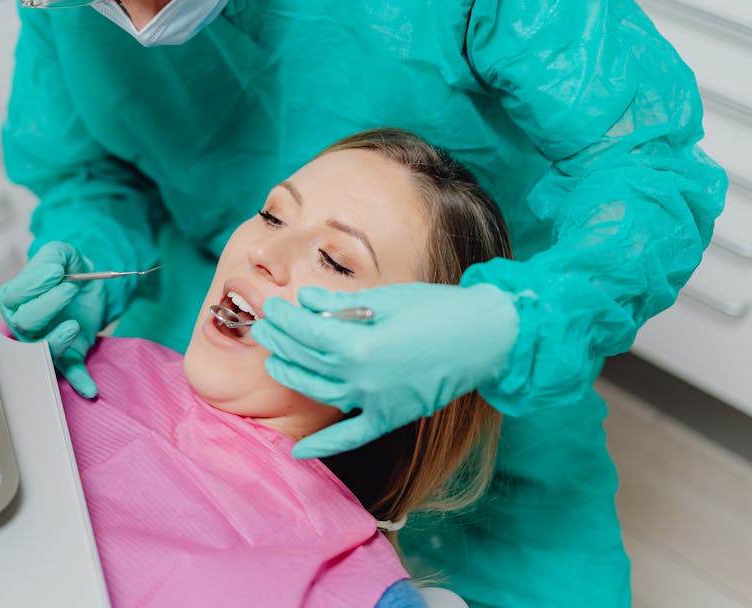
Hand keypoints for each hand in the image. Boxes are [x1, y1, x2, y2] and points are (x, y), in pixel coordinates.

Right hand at [0, 241, 109, 397]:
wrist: (90, 283)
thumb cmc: (67, 269)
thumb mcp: (59, 252)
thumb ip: (51, 257)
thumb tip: (51, 272)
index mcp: (15, 297)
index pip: (14, 298)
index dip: (35, 286)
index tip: (57, 272)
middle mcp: (24, 324)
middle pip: (25, 324)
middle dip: (48, 306)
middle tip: (71, 289)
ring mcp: (44, 341)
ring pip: (41, 349)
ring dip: (56, 342)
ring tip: (74, 326)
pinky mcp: (68, 354)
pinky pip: (68, 371)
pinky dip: (78, 381)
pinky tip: (89, 389)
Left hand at [253, 282, 518, 457]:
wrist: (487, 338)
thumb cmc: (439, 310)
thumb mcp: (387, 299)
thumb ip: (340, 306)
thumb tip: (305, 302)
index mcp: (360, 346)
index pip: (306, 332)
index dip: (284, 319)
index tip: (271, 307)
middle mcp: (362, 380)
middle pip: (307, 361)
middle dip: (280, 342)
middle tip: (264, 327)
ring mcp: (376, 403)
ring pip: (319, 393)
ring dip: (292, 377)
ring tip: (275, 361)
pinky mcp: (391, 417)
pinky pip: (351, 437)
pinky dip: (324, 446)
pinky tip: (298, 453)